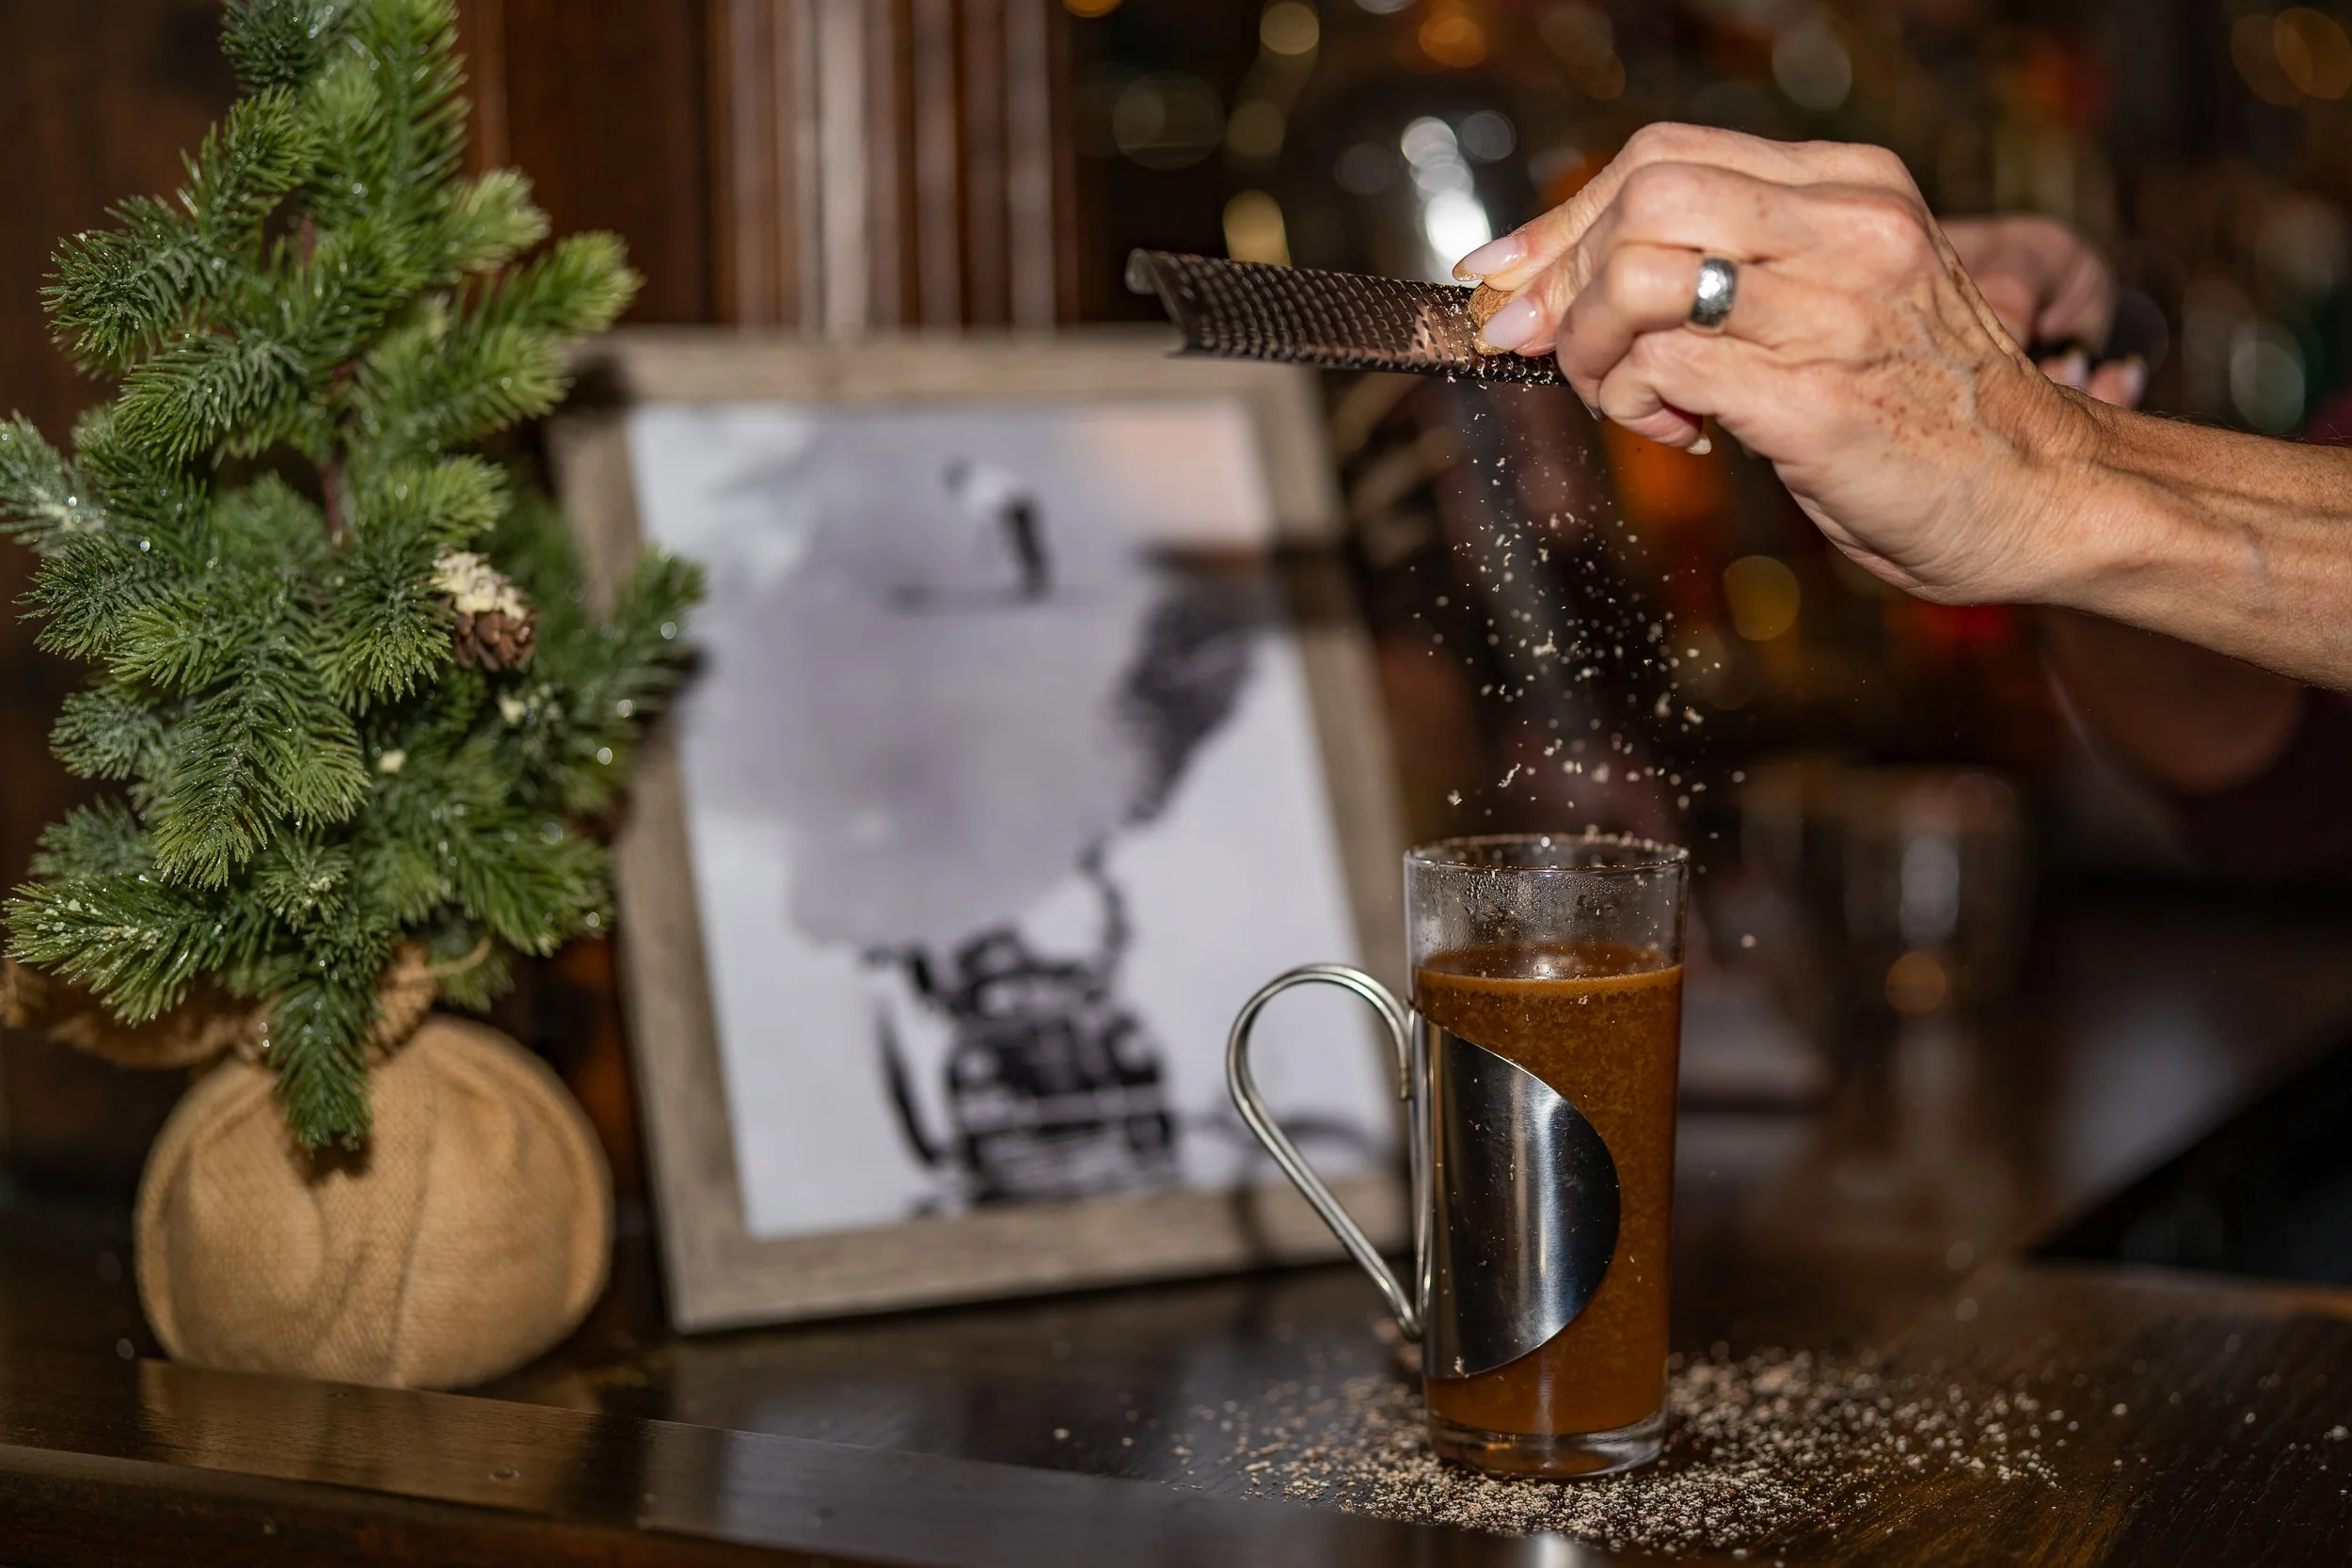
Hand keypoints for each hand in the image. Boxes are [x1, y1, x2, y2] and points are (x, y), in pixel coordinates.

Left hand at [1452, 123, 2108, 607]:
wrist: (2041, 494)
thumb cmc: (1922, 413)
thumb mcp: (1835, 304)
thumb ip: (1731, 275)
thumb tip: (1564, 289)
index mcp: (1851, 189)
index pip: (1662, 160)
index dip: (1563, 220)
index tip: (1507, 279)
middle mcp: (1849, 230)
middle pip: (1640, 199)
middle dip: (1562, 280)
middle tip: (1550, 350)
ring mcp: (1836, 311)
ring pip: (1639, 278)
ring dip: (1593, 351)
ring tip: (1631, 401)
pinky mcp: (1818, 399)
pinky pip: (1665, 369)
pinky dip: (1635, 406)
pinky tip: (1681, 435)